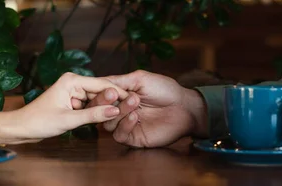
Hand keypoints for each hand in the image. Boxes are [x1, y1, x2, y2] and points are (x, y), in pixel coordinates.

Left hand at [5, 73, 128, 140]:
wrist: (21, 128)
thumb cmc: (39, 121)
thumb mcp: (69, 119)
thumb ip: (94, 115)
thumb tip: (115, 111)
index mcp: (72, 80)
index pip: (102, 85)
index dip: (118, 93)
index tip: (134, 99)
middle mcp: (73, 83)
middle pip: (100, 91)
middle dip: (114, 101)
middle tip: (132, 108)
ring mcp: (72, 93)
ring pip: (96, 100)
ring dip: (106, 108)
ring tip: (123, 114)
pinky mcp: (71, 103)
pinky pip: (89, 107)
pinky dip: (96, 113)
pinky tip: (107, 118)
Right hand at [88, 70, 206, 147]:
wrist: (184, 107)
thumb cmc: (164, 90)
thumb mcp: (140, 79)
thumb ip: (119, 80)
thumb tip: (97, 81)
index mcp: (118, 96)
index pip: (98, 95)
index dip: (98, 92)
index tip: (105, 87)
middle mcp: (117, 110)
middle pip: (98, 110)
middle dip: (103, 102)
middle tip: (114, 94)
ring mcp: (124, 125)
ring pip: (107, 122)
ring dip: (120, 110)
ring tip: (135, 101)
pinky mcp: (132, 138)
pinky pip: (119, 135)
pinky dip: (124, 124)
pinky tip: (135, 116)